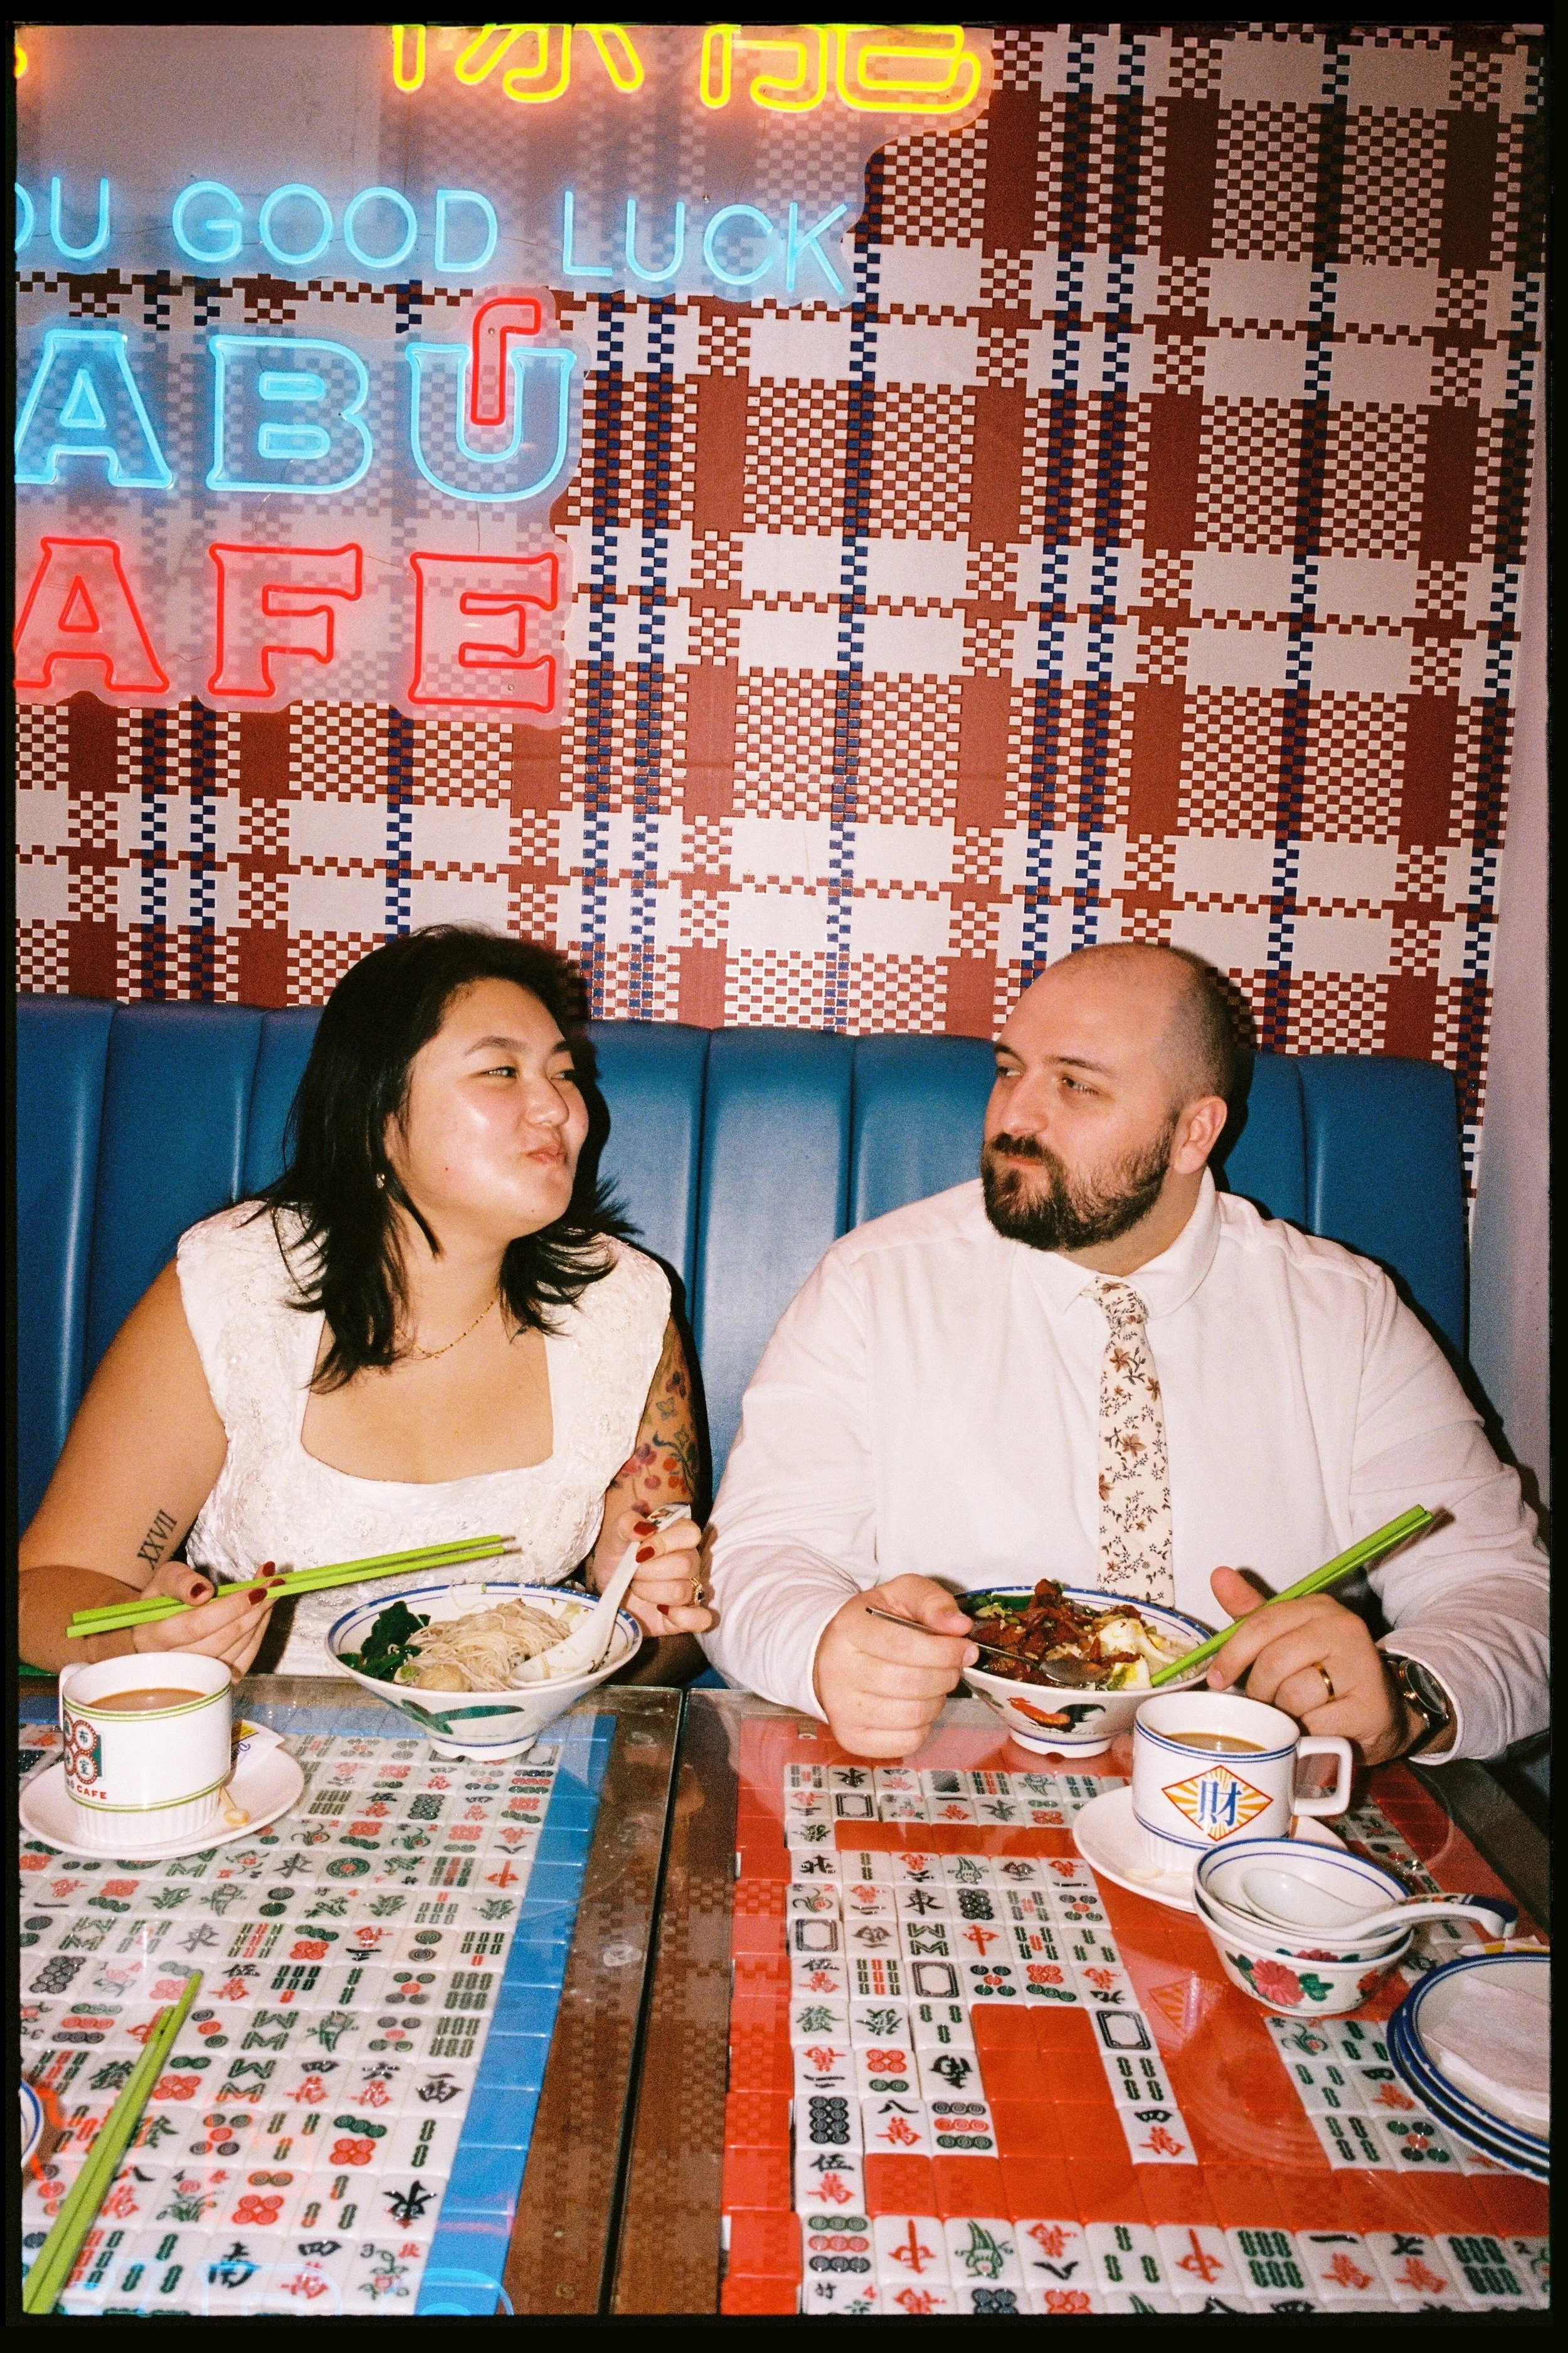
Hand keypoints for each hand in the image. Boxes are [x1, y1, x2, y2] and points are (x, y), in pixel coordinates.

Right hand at [129, 1560, 275, 1678]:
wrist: (156, 1632)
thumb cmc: (160, 1604)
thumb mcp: (162, 1581)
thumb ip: (180, 1582)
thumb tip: (204, 1592)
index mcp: (151, 1639)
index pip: (196, 1626)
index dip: (230, 1607)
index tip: (255, 1589)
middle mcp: (170, 1665)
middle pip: (220, 1640)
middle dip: (252, 1610)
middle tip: (273, 1584)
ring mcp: (194, 1678)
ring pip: (235, 1652)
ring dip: (259, 1621)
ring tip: (271, 1593)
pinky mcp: (213, 1682)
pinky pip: (242, 1661)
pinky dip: (258, 1636)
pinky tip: (262, 1614)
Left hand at [599, 1507, 715, 1637]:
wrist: (609, 1589)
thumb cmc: (617, 1558)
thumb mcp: (614, 1536)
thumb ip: (626, 1523)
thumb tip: (642, 1528)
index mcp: (679, 1536)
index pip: (690, 1533)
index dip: (664, 1543)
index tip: (639, 1552)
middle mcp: (691, 1562)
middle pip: (685, 1564)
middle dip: (649, 1571)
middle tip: (633, 1573)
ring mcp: (692, 1589)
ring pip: (683, 1592)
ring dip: (651, 1593)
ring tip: (638, 1589)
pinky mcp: (688, 1616)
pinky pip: (702, 1619)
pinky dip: (682, 1617)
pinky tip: (662, 1611)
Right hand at [812, 1576, 976, 1760]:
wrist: (832, 1654)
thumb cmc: (874, 1624)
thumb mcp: (899, 1595)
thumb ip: (932, 1601)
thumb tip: (960, 1626)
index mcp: (849, 1628)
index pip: (904, 1645)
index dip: (944, 1650)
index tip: (966, 1649)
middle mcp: (837, 1670)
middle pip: (911, 1684)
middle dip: (946, 1675)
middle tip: (951, 1667)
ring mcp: (840, 1709)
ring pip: (912, 1715)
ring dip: (937, 1700)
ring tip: (932, 1684)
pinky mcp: (850, 1738)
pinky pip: (907, 1741)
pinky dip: (923, 1726)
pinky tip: (916, 1706)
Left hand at [1207, 1567, 1408, 1766]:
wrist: (1383, 1710)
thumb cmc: (1326, 1672)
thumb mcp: (1288, 1637)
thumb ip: (1253, 1612)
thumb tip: (1219, 1575)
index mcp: (1318, 1607)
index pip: (1261, 1624)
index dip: (1233, 1654)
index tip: (1217, 1679)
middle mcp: (1343, 1628)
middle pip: (1274, 1661)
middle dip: (1259, 1689)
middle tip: (1264, 1702)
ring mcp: (1361, 1666)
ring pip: (1292, 1694)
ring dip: (1283, 1712)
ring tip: (1294, 1713)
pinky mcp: (1369, 1706)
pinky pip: (1314, 1723)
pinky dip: (1304, 1732)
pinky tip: (1313, 1728)